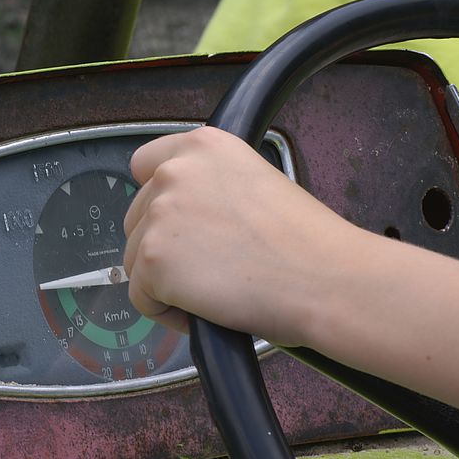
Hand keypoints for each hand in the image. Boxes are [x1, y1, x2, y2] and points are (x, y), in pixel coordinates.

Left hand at [123, 126, 363, 344]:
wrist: (323, 278)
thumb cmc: (305, 244)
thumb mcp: (255, 184)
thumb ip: (209, 190)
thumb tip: (185, 223)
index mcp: (203, 146)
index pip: (144, 165)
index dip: (158, 201)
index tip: (179, 227)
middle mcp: (174, 172)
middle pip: (136, 218)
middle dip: (164, 248)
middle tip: (209, 269)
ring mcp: (158, 215)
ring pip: (135, 260)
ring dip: (164, 282)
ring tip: (213, 291)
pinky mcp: (152, 258)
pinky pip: (141, 297)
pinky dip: (166, 313)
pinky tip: (206, 309)